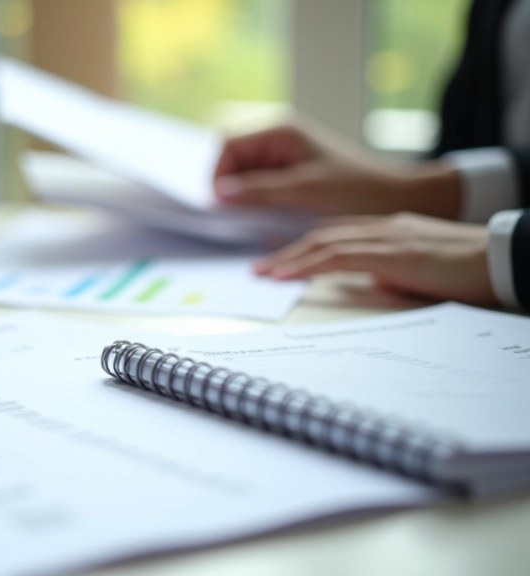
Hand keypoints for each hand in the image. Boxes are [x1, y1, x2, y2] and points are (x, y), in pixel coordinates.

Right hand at [213, 118, 462, 218]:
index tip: (221, 205)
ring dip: (242, 198)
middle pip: (232, 159)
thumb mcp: (303, 191)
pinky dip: (255, 203)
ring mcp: (283, 157)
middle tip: (234, 217)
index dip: (218, 174)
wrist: (395, 201)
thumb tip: (219, 194)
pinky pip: (258, 187)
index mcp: (280, 131)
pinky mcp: (289, 176)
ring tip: (251, 220)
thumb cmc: (356, 191)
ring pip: (243, 176)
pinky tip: (264, 219)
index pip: (228, 145)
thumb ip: (258, 191)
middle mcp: (278, 139)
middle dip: (229, 187)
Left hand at [254, 213, 495, 305]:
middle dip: (288, 253)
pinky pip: (340, 258)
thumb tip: (373, 283)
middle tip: (259, 269)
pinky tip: (289, 275)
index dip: (305, 248)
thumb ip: (393, 271)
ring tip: (264, 274)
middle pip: (323, 236)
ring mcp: (387, 237)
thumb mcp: (421, 269)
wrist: (503, 257)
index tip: (280, 262)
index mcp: (390, 230)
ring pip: (325, 244)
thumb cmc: (469, 269)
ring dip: (290, 260)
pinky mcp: (394, 253)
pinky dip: (309, 266)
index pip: (336, 235)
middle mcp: (383, 227)